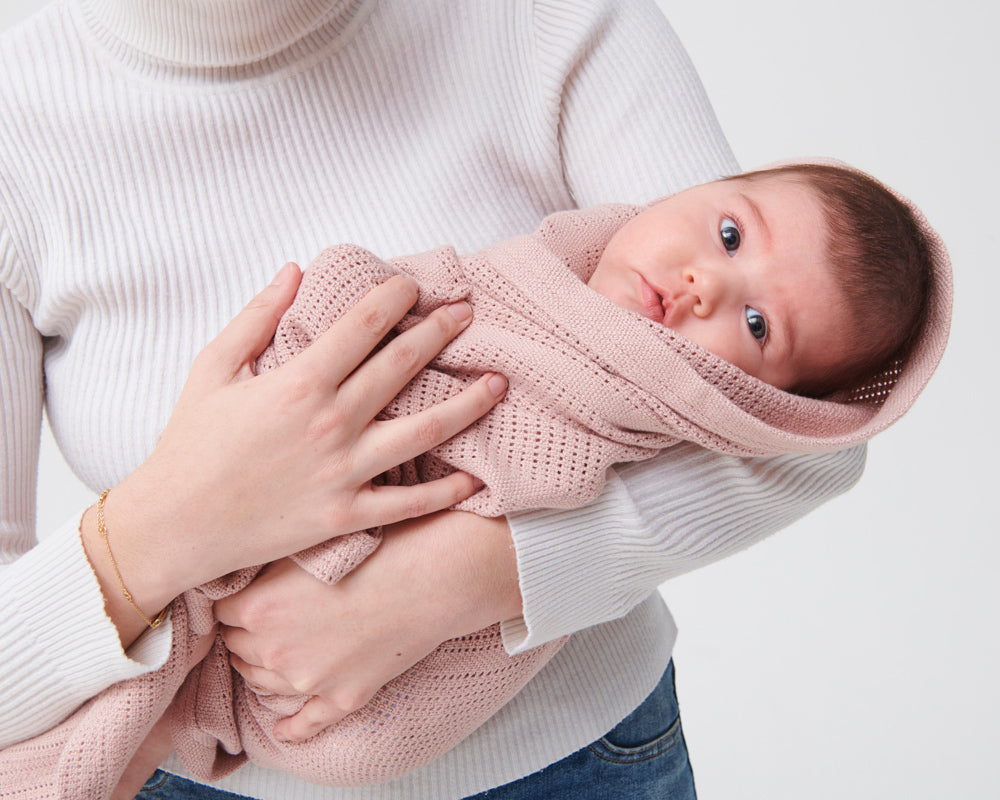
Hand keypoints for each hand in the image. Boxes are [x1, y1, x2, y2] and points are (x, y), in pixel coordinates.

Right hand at [81, 264, 505, 647]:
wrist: (176, 524)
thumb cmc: (189, 444)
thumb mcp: (212, 368)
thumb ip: (256, 317)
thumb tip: (293, 271)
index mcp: (299, 382)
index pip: (363, 326)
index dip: (395, 298)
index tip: (416, 286)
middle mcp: (331, 422)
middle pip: (403, 366)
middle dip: (440, 333)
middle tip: (467, 314)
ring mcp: (344, 471)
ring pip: (424, 431)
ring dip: (468, 404)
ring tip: (498, 383)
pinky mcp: (347, 514)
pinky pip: (409, 503)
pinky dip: (446, 491)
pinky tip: (476, 478)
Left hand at [214, 511, 521, 741]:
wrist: (431, 577)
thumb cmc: (376, 549)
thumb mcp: (311, 545)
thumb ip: (270, 569)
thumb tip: (247, 576)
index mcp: (258, 608)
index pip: (222, 613)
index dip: (235, 602)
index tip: (245, 596)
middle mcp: (274, 649)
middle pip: (238, 648)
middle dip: (246, 635)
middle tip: (263, 620)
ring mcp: (309, 679)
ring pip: (264, 682)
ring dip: (264, 668)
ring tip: (277, 654)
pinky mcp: (342, 697)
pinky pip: (306, 723)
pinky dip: (292, 727)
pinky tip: (284, 727)